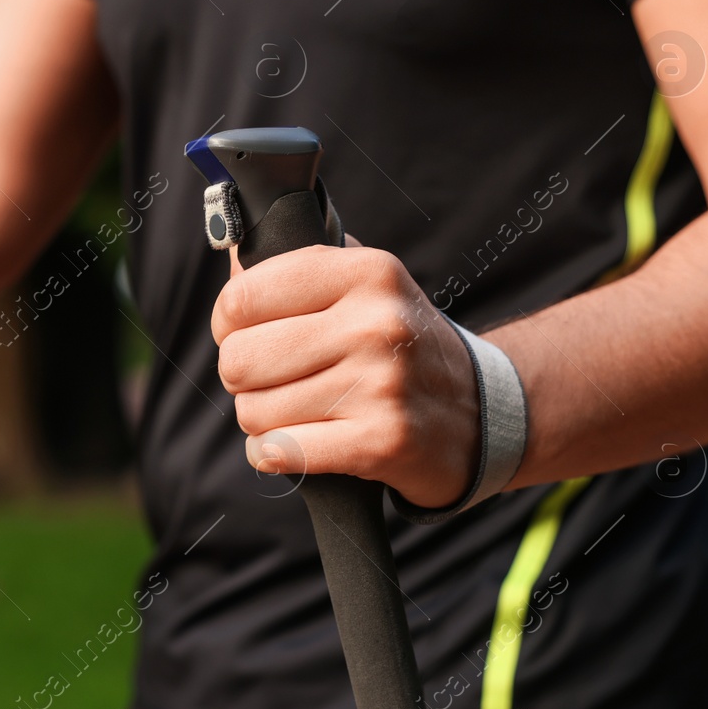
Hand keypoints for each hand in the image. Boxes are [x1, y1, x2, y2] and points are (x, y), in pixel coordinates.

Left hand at [210, 242, 479, 508]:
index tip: (246, 332)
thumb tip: (232, 255)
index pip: (242, 297)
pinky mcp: (382, 441)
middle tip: (272, 379)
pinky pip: (279, 452)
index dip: (228, 323)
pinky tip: (300, 443)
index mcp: (366, 272)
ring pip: (254, 412)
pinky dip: (274, 454)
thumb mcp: (363, 286)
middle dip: (242, 378)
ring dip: (262, 420)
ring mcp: (382, 384)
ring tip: (299, 409)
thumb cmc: (399, 344)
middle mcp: (376, 323)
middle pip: (240, 360)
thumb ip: (294, 269)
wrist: (479, 414)